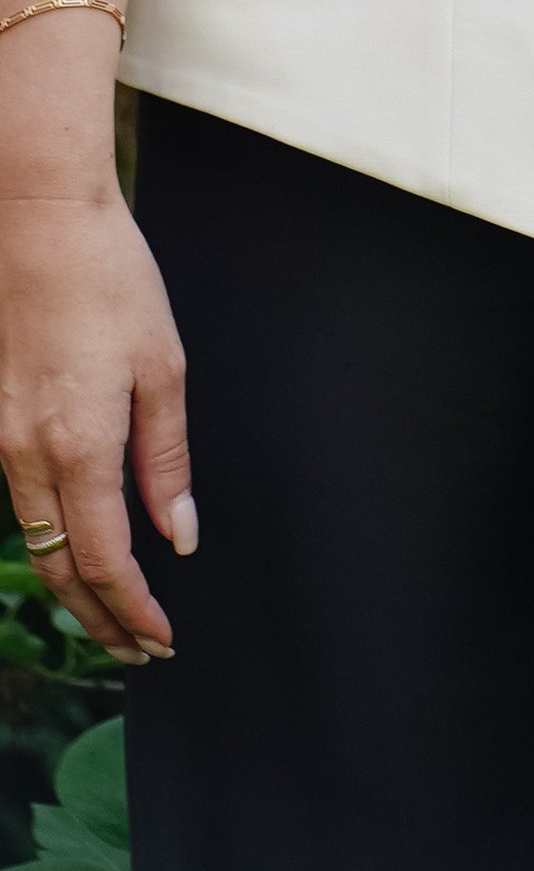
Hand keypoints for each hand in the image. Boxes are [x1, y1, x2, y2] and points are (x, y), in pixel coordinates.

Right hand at [0, 188, 194, 660]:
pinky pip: (19, 500)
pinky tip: (77, 544)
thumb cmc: (110, 279)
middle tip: (137, 649)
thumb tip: (179, 533)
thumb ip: (166, 457)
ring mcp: (0, 439)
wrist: (37, 220)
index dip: (132, 609)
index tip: (160, 638)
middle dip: (100, 618)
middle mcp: (28, 454)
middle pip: (60, 567)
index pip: (106, 560)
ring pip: (34, 540)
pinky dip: (49, 538)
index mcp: (80, 445)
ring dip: (73, 584)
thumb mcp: (162, 364)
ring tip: (113, 613)